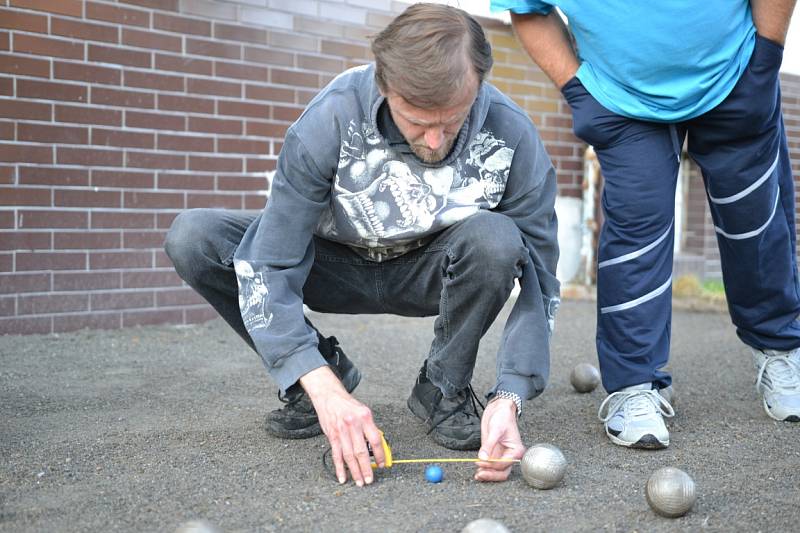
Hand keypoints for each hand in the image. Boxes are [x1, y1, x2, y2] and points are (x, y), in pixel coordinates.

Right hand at [300, 366, 384, 485]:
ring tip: (359, 482)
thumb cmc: (348, 405)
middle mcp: (353, 424)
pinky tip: (343, 477)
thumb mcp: (363, 411)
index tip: (382, 464)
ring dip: (355, 471)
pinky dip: (340, 468)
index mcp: (365, 417)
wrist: (329, 396)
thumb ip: (369, 428)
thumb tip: (377, 447)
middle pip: (362, 451)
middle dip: (366, 468)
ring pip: (349, 456)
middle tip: (370, 480)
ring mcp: (341, 430)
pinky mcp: (331, 435)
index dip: (380, 454)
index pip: (375, 439)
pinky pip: (336, 455)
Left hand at [474, 397, 524, 481]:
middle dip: (491, 475)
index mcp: (516, 451)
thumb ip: (489, 444)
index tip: (481, 461)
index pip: (504, 464)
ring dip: (488, 475)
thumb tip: (483, 458)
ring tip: (478, 475)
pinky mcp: (494, 455)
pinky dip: (485, 470)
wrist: (498, 410)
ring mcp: (502, 456)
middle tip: (479, 474)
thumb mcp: (495, 429)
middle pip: (503, 472)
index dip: (492, 465)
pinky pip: (491, 466)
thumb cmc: (502, 417)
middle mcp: (510, 456)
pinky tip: (478, 471)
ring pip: (497, 472)